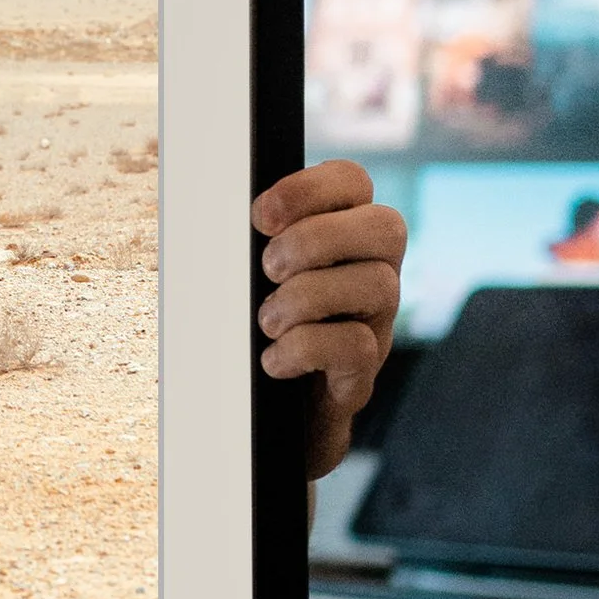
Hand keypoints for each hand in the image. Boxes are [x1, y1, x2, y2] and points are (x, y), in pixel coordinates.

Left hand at [252, 159, 404, 481]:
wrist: (263, 417)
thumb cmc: (251, 326)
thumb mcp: (247, 274)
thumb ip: (247, 239)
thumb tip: (211, 207)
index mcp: (343, 234)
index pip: (353, 182)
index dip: (310, 189)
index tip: (261, 216)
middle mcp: (373, 271)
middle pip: (386, 226)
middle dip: (316, 240)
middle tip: (267, 268)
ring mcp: (377, 322)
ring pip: (375, 284)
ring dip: (306, 297)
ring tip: (266, 320)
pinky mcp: (364, 372)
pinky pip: (358, 346)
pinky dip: (305, 348)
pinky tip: (273, 360)